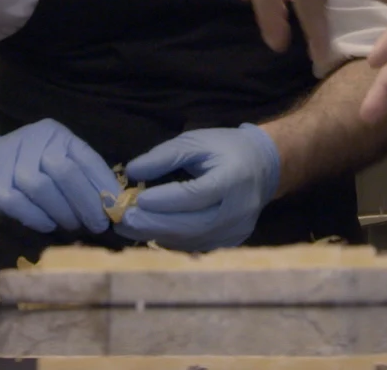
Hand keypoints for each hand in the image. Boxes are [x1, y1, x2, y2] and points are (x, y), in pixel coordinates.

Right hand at [0, 119, 119, 233]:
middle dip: (87, 202)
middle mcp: (34, 142)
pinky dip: (38, 219)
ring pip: (43, 188)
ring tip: (72, 226)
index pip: (86, 158)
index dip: (104, 185)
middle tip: (97, 224)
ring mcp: (10, 162)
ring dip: (63, 212)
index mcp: (55, 135)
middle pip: (66, 172)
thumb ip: (78, 177)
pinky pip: (20, 204)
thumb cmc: (22, 168)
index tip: (117, 208)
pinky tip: (47, 226)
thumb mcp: (52, 162)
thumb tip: (111, 204)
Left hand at [114, 124, 280, 251]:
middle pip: (191, 225)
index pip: (196, 195)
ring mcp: (236, 231)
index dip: (165, 200)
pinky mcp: (230, 242)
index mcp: (233, 179)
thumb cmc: (226, 149)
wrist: (264, 167)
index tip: (136, 200)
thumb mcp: (196, 141)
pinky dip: (171, 239)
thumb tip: (132, 171)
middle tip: (122, 220)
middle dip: (153, 224)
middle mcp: (238, 210)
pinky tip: (152, 230)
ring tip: (129, 226)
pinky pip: (195, 245)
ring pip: (190, 240)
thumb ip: (164, 155)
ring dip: (157, 234)